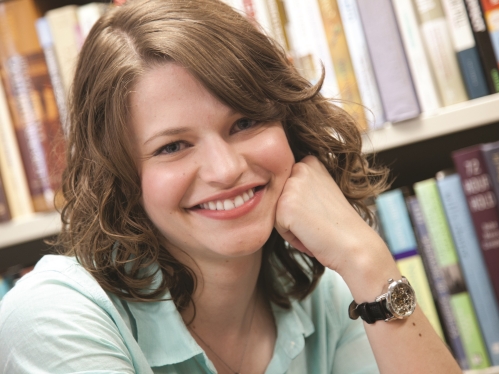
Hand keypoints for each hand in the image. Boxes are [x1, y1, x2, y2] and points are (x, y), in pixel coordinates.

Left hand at [274, 155, 384, 272]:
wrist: (354, 244)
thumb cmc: (340, 224)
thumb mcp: (323, 191)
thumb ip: (302, 184)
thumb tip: (276, 188)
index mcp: (310, 162)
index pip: (286, 185)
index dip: (302, 204)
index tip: (320, 210)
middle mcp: (300, 167)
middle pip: (279, 197)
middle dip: (294, 213)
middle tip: (318, 220)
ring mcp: (292, 185)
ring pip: (276, 211)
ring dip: (292, 225)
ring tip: (315, 227)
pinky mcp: (285, 204)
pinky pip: (277, 226)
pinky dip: (291, 236)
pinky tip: (311, 234)